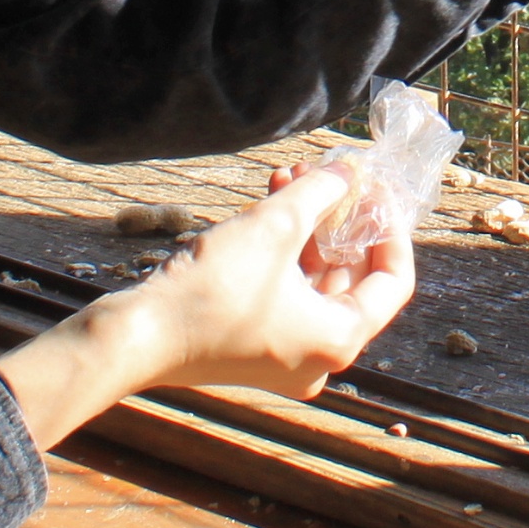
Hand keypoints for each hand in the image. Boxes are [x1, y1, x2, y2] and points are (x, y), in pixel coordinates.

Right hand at [0, 165, 412, 450]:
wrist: (135, 338)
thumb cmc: (211, 290)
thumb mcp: (274, 226)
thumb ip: (320, 192)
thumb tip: (349, 169)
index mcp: (339, 340)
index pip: (393, 283)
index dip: (390, 229)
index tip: (378, 190)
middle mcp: (319, 358)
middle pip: (351, 278)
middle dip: (339, 217)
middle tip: (330, 174)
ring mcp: (284, 358)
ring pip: (313, 281)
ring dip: (307, 227)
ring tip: (293, 174)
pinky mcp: (252, 348)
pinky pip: (285, 294)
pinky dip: (282, 253)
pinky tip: (269, 202)